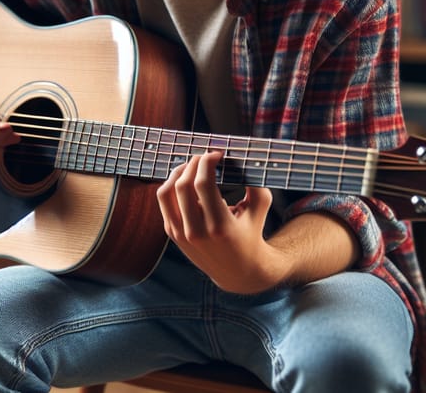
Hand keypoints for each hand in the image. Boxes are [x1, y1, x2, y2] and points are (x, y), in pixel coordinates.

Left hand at [156, 150, 278, 292]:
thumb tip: (244, 158)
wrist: (238, 272)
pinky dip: (172, 187)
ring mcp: (181, 235)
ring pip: (166, 193)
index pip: (203, 184)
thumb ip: (255, 182)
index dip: (207, 162)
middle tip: (204, 156)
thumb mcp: (260, 209)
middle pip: (182, 185)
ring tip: (191, 166)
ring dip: (177, 173)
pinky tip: (186, 181)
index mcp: (220, 226)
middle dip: (193, 163)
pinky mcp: (173, 235)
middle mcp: (197, 232)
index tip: (216, 153)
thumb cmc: (251, 234)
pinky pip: (165, 204)